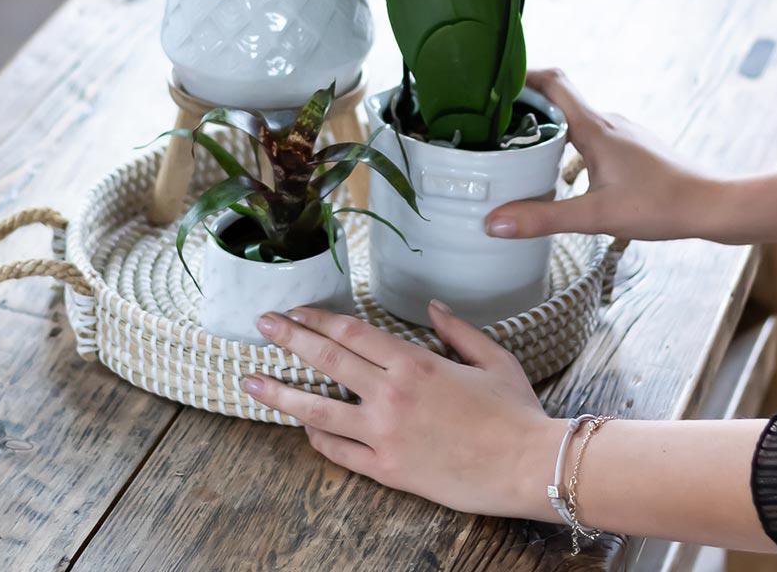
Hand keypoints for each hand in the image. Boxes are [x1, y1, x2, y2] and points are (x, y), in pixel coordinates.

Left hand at [244, 301, 562, 520]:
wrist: (526, 466)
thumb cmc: (514, 410)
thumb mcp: (492, 357)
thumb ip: (457, 329)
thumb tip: (432, 307)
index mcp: (413, 361)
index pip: (351, 331)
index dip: (318, 318)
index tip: (295, 310)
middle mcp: (390, 393)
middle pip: (327, 357)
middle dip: (288, 338)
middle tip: (261, 324)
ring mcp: (384, 434)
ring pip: (319, 408)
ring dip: (281, 393)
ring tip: (251, 383)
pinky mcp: (388, 469)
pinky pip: (341, 452)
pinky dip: (318, 438)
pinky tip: (303, 427)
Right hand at [486, 69, 717, 240]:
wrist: (714, 207)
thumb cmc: (662, 206)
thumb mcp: (596, 216)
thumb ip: (543, 218)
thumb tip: (494, 222)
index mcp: (595, 127)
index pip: (552, 81)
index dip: (521, 75)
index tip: (493, 84)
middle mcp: (607, 122)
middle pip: (557, 100)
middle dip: (523, 107)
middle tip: (490, 125)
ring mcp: (622, 133)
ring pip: (574, 120)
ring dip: (546, 128)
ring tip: (517, 150)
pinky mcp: (631, 148)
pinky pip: (590, 135)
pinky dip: (568, 144)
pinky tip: (561, 172)